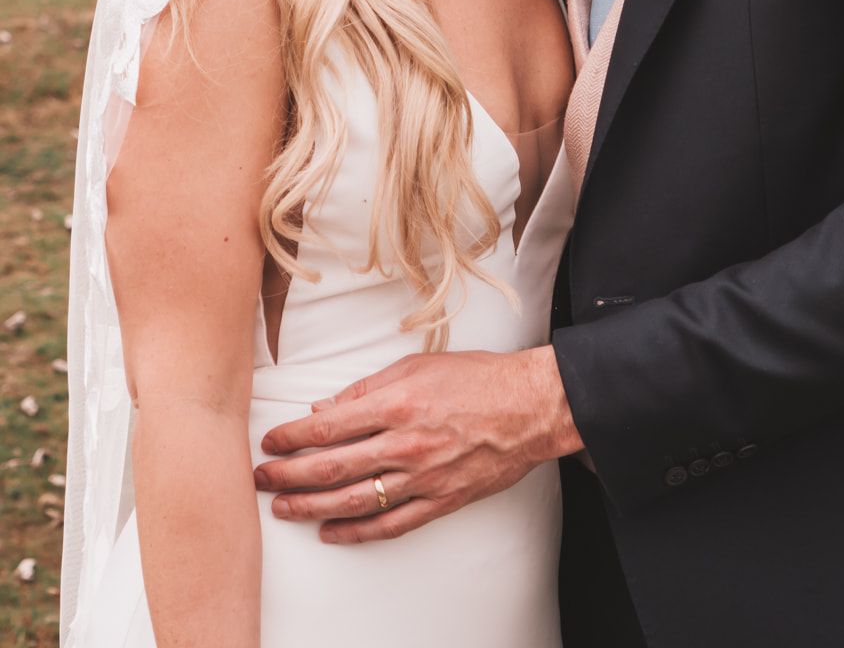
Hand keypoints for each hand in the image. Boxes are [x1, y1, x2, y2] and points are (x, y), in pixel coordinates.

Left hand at [253, 346, 582, 542]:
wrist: (529, 407)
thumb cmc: (476, 378)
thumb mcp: (418, 365)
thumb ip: (367, 389)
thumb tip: (324, 410)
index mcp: (397, 403)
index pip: (329, 427)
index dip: (292, 438)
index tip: (269, 441)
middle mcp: (405, 444)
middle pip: (333, 468)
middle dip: (289, 475)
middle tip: (261, 478)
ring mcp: (422, 477)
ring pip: (354, 501)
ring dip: (311, 507)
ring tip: (283, 508)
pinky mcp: (440, 501)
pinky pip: (390, 524)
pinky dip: (356, 532)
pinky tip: (330, 532)